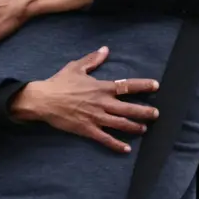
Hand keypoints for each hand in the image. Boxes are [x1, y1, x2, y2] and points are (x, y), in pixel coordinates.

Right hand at [11, 47, 159, 152]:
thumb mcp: (76, 67)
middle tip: (156, 114)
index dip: (143, 86)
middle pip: (129, 108)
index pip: (126, 86)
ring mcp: (96, 118)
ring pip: (121, 124)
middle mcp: (102, 103)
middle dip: (144, 112)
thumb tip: (105, 50)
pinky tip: (126, 148)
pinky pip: (105, 139)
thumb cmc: (59, 82)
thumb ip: (93, 60)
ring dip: (135, 127)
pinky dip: (117, 144)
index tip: (156, 85)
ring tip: (144, 129)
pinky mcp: (88, 130)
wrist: (42, 100)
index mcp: (101, 87)